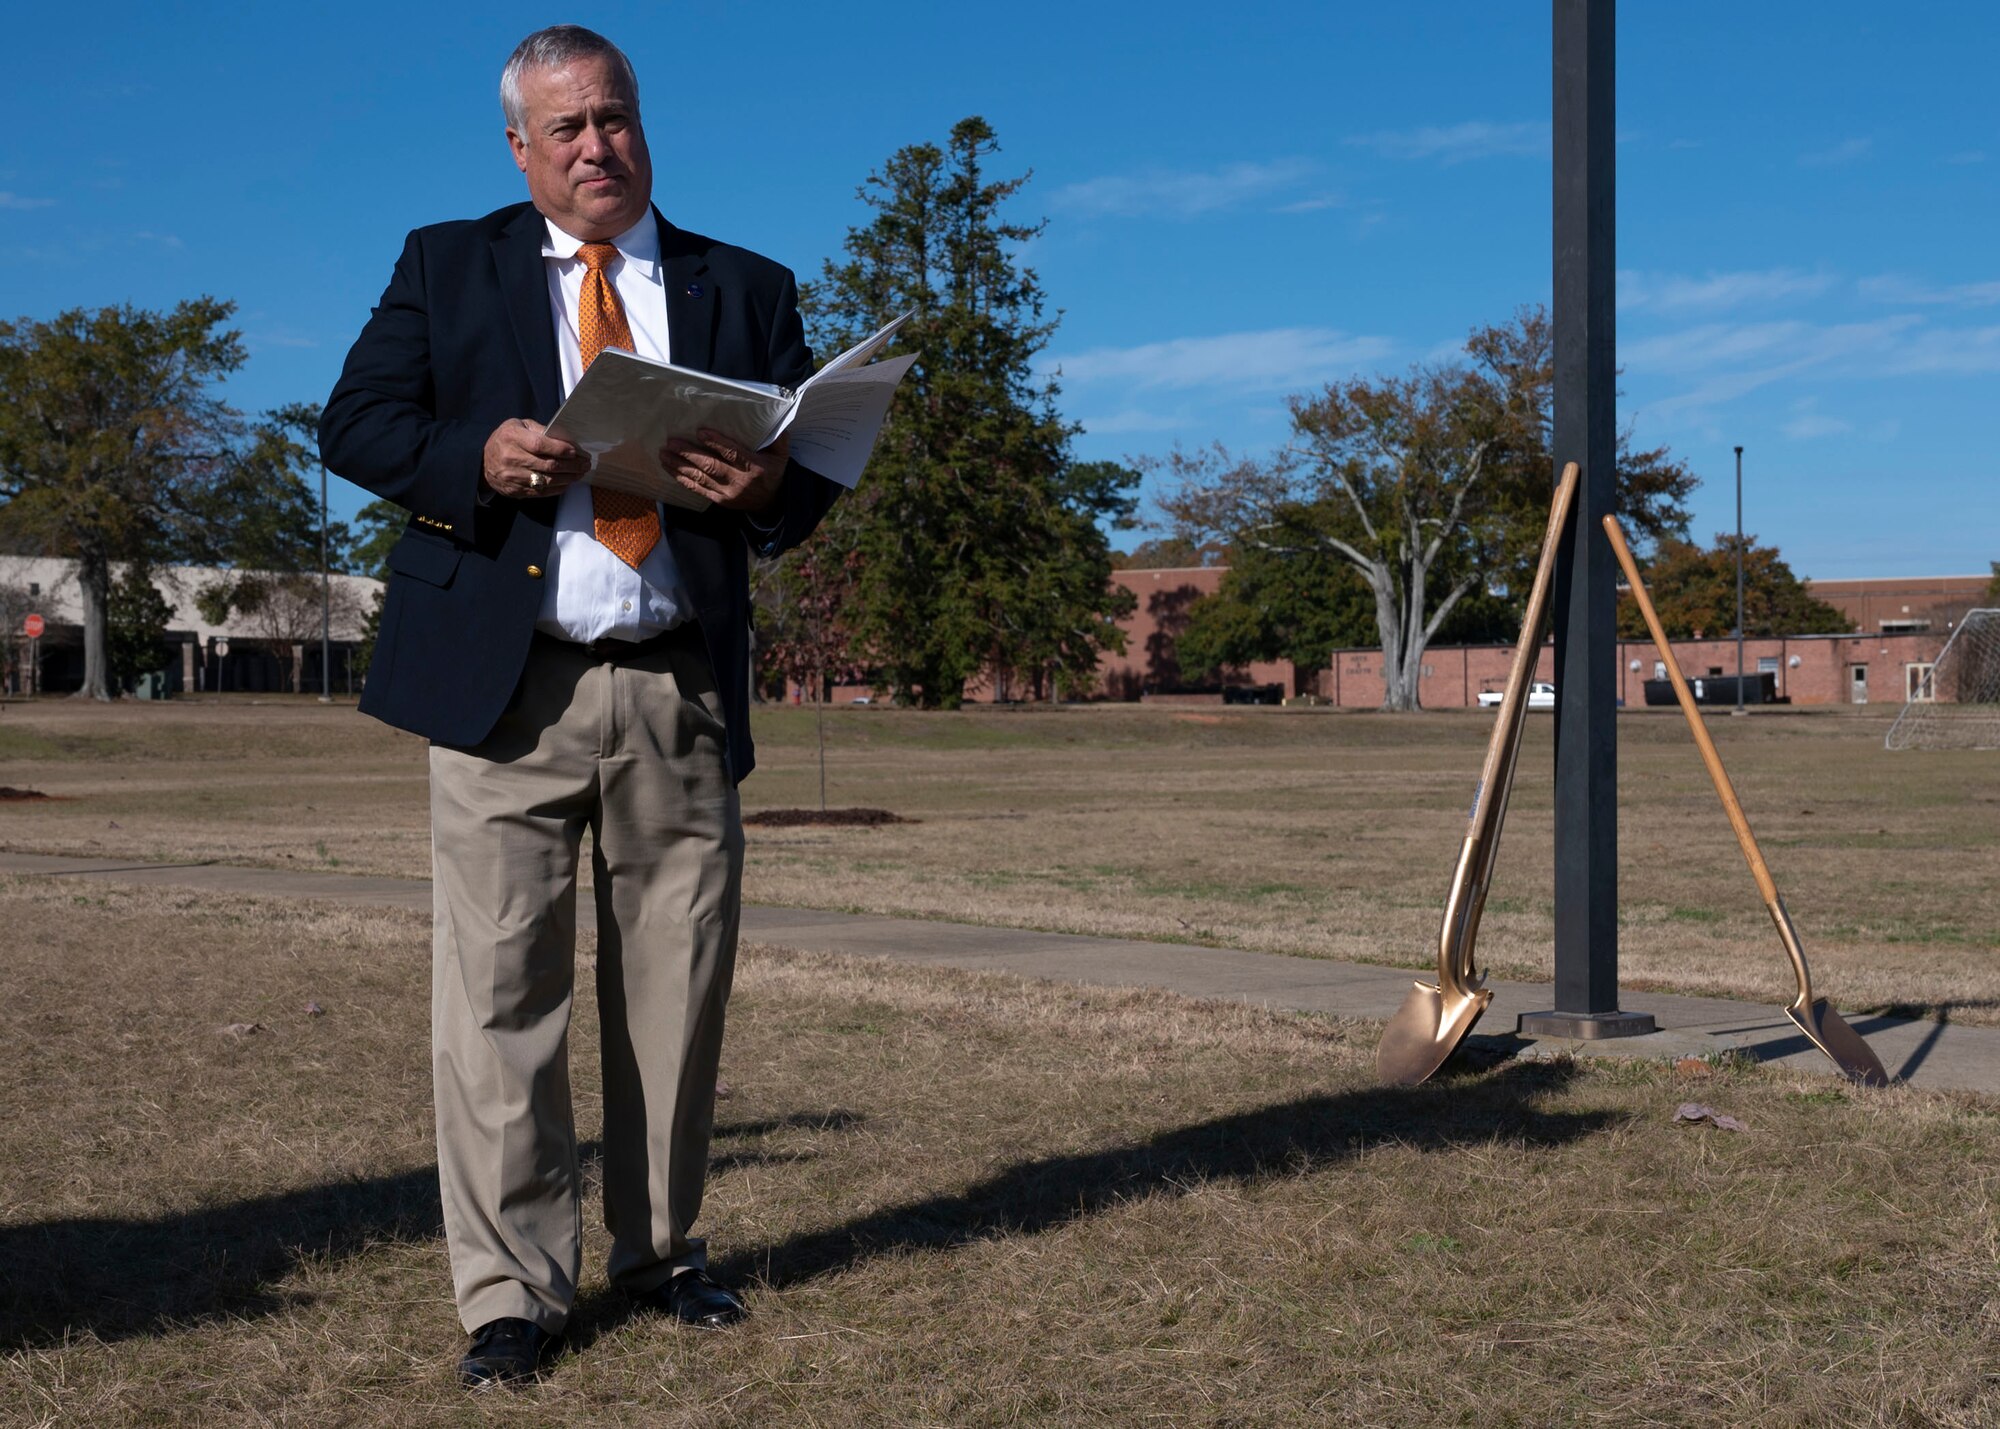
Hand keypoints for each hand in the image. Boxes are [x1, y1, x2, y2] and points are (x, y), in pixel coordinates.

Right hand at [483, 419, 589, 498]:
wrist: (483, 462)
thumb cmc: (506, 439)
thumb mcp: (519, 426)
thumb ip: (540, 430)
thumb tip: (565, 439)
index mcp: (512, 438)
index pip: (540, 445)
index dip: (561, 449)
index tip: (576, 451)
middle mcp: (511, 458)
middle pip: (548, 465)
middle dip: (571, 465)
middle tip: (585, 463)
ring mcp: (513, 477)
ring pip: (547, 481)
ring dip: (568, 478)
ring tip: (580, 473)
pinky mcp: (516, 491)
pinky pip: (542, 492)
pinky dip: (558, 488)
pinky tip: (567, 482)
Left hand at [661, 429, 786, 513]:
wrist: (771, 504)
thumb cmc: (772, 473)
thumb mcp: (781, 456)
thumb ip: (779, 440)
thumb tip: (778, 424)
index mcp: (754, 467)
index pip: (733, 454)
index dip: (716, 443)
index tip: (700, 432)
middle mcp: (739, 481)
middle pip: (710, 466)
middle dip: (689, 454)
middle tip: (672, 442)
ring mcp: (727, 493)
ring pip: (700, 478)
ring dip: (680, 466)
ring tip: (664, 454)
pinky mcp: (719, 500)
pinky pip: (698, 490)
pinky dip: (682, 479)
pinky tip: (670, 469)